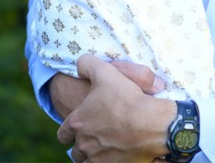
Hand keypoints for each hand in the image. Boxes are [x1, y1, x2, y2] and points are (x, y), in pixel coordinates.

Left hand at [57, 54, 172, 161]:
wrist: (151, 124)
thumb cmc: (128, 98)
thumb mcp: (107, 72)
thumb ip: (89, 64)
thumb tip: (80, 61)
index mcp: (78, 122)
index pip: (63, 133)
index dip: (69, 130)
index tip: (78, 127)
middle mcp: (83, 143)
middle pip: (76, 150)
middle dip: (83, 145)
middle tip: (95, 137)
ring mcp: (97, 157)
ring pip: (88, 161)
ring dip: (94, 155)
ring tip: (107, 147)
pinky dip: (108, 161)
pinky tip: (118, 154)